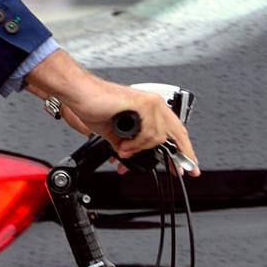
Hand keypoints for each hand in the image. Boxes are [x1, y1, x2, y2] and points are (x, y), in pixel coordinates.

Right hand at [25, 50, 200, 175]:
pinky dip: (136, 143)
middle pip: (178, 133)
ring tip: (125, 150)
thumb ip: (127, 144)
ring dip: (140, 149)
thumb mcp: (115, 133)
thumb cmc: (95, 106)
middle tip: (181, 171)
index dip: (181, 150)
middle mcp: (153, 104)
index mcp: (149, 109)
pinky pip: (148, 133)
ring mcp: (150, 103)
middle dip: (182, 155)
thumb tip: (130, 156)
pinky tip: (124, 144)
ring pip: (158, 137)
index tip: (184, 166)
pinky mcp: (143, 104)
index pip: (173, 131)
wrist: (82, 95)